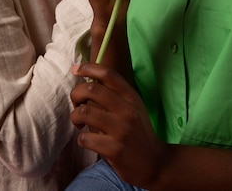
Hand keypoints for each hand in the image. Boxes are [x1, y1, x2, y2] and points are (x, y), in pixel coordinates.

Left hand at [70, 63, 167, 188]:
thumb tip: (88, 81)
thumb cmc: (138, 132)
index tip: (75, 70)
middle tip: (76, 104)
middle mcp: (127, 110)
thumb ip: (115, 94)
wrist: (155, 163)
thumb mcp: (134, 107)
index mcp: (131, 97)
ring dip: (75, 116)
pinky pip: (85, 138)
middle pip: (91, 89)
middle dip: (76, 94)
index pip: (108, 74)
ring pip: (84, 112)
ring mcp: (121, 130)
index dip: (88, 68)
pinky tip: (89, 140)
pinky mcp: (114, 150)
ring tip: (79, 123)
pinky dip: (81, 138)